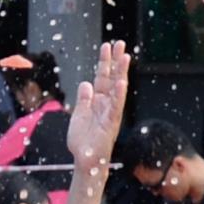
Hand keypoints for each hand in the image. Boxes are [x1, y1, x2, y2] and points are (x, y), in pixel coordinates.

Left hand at [64, 41, 132, 170]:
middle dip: (115, 61)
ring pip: (117, 89)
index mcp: (98, 101)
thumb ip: (84, 100)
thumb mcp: (79, 115)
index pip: (102, 77)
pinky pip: (116, 107)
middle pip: (112, 78)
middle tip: (119, 43)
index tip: (107, 46)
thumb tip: (86, 83)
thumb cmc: (82, 141)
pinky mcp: (110, 123)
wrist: (85, 160)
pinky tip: (122, 82)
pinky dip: (118, 95)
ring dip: (121, 72)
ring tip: (124, 56)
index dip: (104, 62)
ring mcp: (110, 113)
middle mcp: (107, 104)